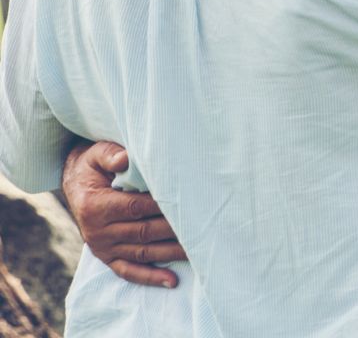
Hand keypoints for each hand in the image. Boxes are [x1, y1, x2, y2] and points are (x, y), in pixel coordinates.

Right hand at [62, 140, 185, 287]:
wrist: (76, 184)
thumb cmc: (94, 165)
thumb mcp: (97, 153)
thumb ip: (111, 154)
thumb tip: (126, 158)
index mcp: (96, 205)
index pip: (136, 207)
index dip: (162, 206)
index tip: (189, 202)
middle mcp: (97, 231)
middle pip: (143, 232)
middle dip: (174, 230)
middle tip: (204, 227)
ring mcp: (102, 247)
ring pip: (142, 252)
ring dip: (170, 253)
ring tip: (198, 251)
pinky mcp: (107, 257)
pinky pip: (128, 271)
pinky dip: (150, 276)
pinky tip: (172, 281)